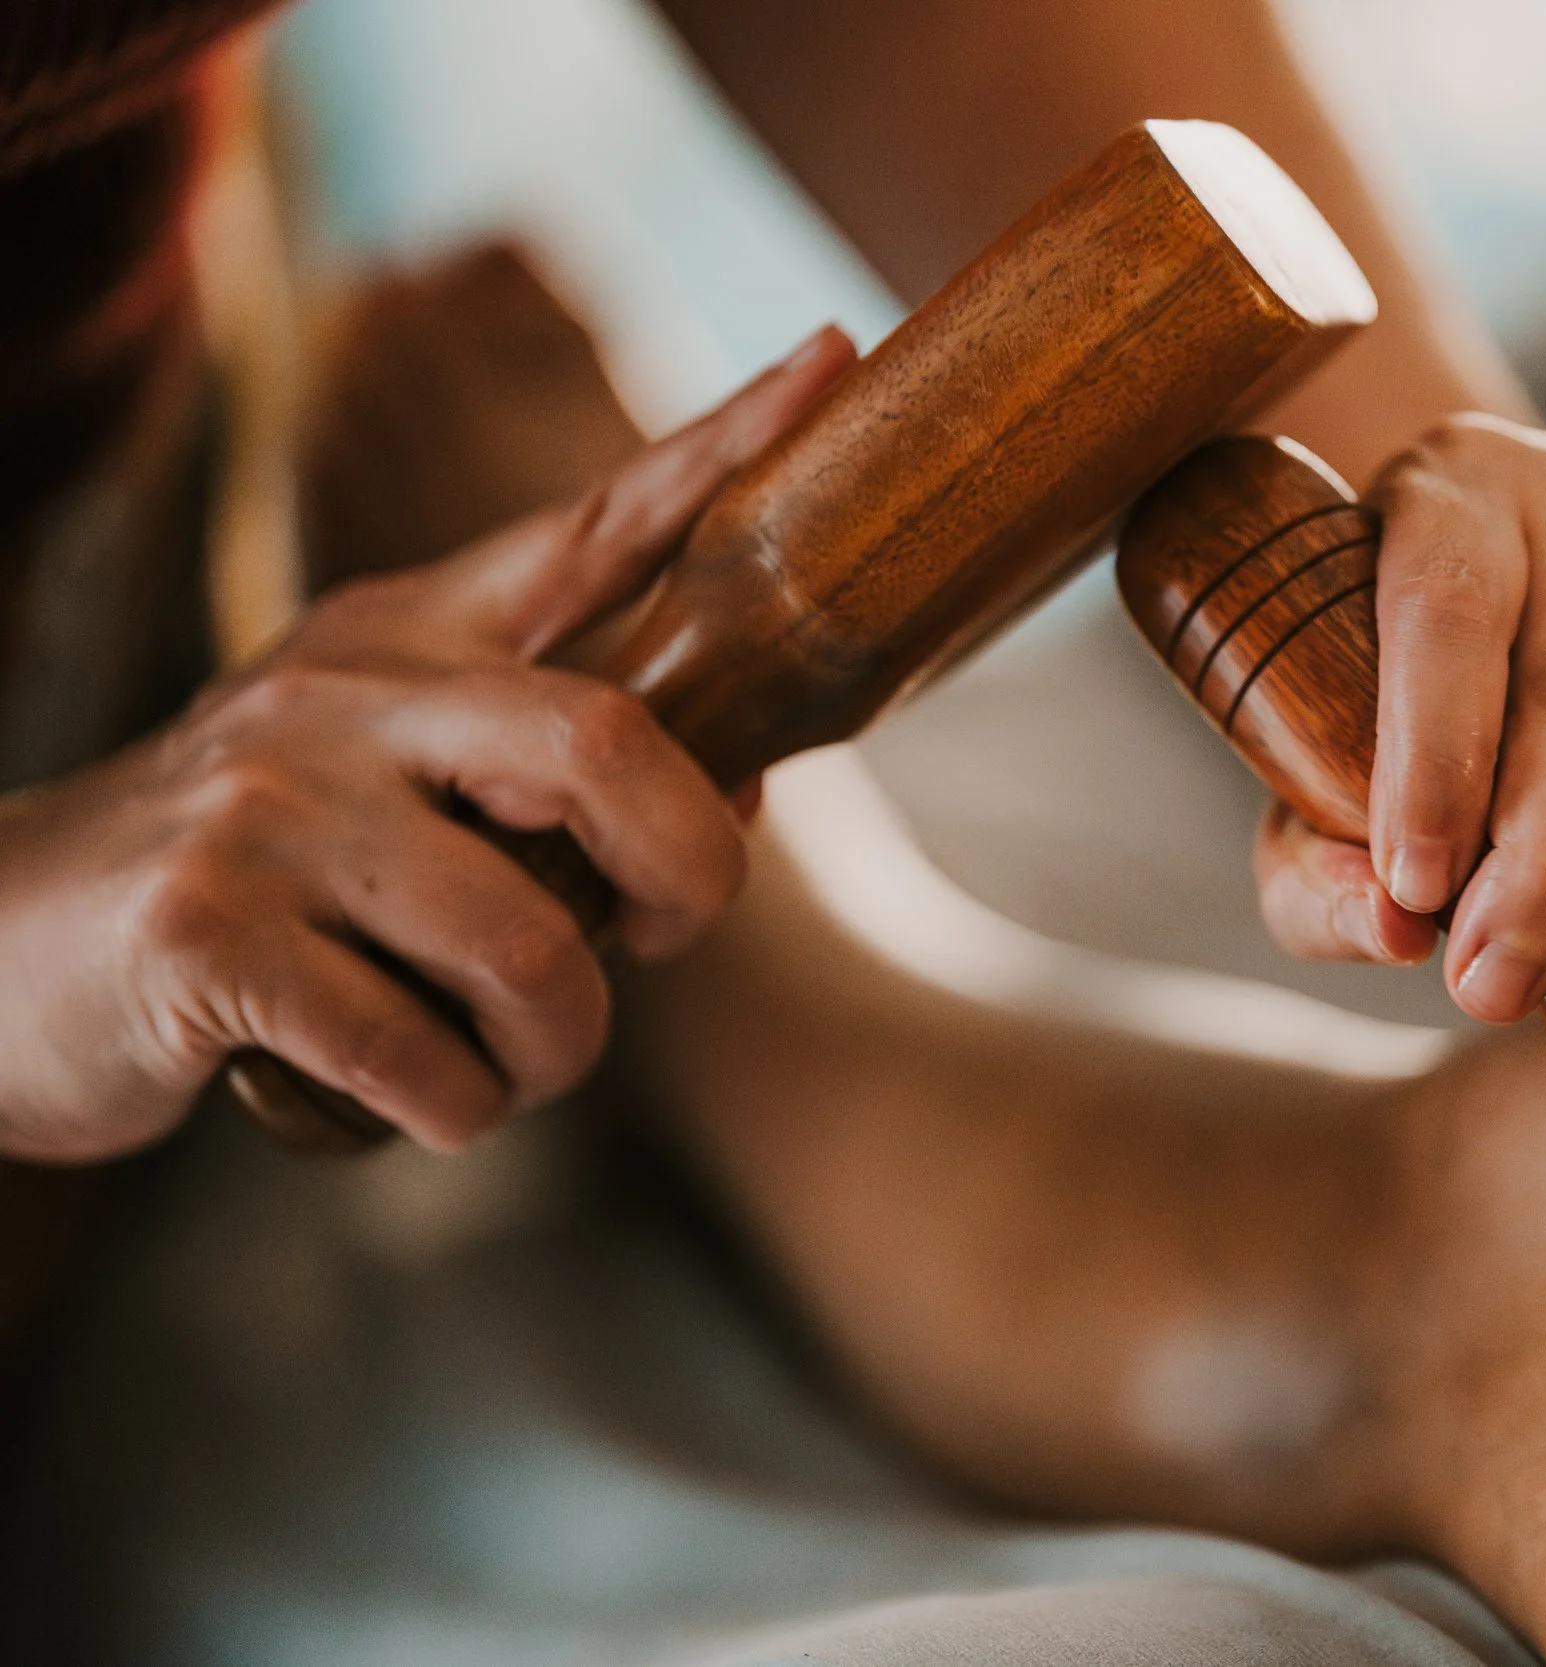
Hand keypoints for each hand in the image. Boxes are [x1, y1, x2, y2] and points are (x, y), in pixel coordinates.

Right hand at [0, 328, 854, 1162]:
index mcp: (405, 640)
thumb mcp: (381, 773)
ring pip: (525, 944)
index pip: (588, 526)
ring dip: (560, 1047)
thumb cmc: (251, 873)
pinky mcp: (207, 934)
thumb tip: (744, 790)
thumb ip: (539, 771)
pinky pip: (418, 1053)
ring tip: (523, 1067)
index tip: (832, 360)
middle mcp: (344, 697)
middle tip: (672, 935)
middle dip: (691, 873)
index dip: (719, 449)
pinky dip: (459, 1108)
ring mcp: (268, 809)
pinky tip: (429, 1101)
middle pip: (604, 750)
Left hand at [1255, 413, 1545, 1028]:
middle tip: (1497, 984)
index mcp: (1447, 485)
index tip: (1416, 885)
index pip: (1449, 606)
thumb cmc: (1346, 683)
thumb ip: (1315, 859)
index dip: (1436, 750)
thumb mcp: (1290, 760)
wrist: (1453, 584)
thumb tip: (1392, 929)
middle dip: (1539, 859)